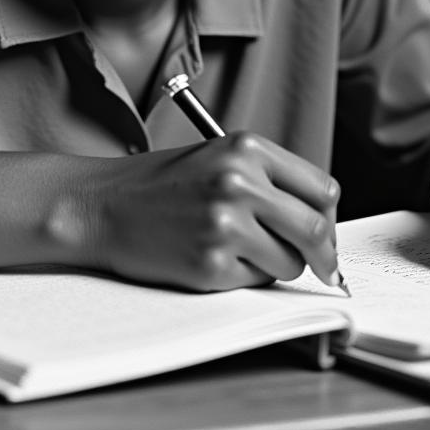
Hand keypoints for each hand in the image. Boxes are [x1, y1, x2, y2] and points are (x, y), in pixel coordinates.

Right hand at [86, 132, 340, 291]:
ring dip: (276, 264)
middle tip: (320, 265)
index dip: (327, 216)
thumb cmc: (159, 183)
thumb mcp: (218, 157)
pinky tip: (213, 256)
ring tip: (239, 248)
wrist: (102, 204)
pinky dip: (244, 276)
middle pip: (317, 229)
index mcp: (247, 148)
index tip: (324, 232)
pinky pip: (257, 280)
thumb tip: (319, 220)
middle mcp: (240, 182)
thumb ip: (267, 178)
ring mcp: (225, 224)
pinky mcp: (211, 263)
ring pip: (291, 262)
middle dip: (322, 253)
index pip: (322, 188)